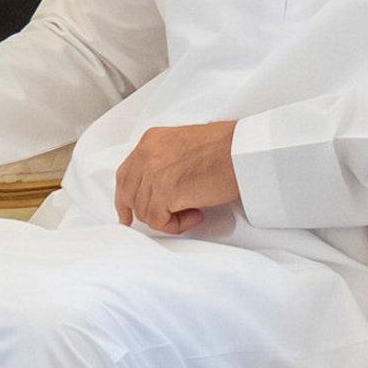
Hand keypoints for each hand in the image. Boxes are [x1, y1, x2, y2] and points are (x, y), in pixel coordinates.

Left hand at [113, 121, 239, 233]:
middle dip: (144, 212)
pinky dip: (176, 225)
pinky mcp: (165, 190)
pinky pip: (158, 220)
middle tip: (164, 220)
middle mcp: (146, 155)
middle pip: (129, 194)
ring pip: (144, 211)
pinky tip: (195, 214)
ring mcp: (153, 172)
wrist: (241, 150)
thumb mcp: (183, 147)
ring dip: (167, 218)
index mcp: (150, 142)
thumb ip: (165, 163)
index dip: (126, 197)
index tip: (127, 213)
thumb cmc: (224, 149)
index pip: (126, 174)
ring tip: (192, 210)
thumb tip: (160, 189)